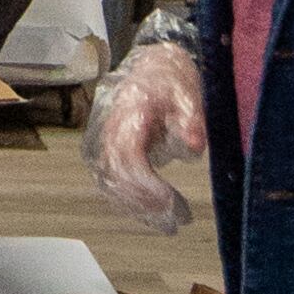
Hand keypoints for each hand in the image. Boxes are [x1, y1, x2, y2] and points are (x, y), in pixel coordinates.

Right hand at [90, 33, 207, 225]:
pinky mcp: (101, 152)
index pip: (126, 154)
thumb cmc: (170, 81)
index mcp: (126, 108)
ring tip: (172, 224)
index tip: (174, 203)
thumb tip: (195, 144)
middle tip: (180, 220)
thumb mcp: (187, 92)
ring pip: (109, 184)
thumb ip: (191, 117)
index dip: (147, 184)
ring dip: (139, 209)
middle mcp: (104, 126)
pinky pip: (109, 184)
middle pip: (115, 175)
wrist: (149, 69)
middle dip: (146, 203)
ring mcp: (98, 139)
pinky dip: (132, 204)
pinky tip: (155, 217)